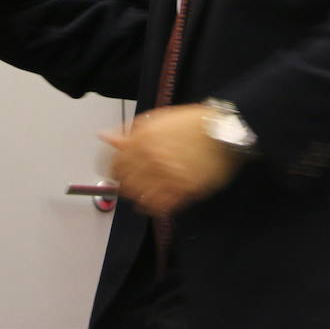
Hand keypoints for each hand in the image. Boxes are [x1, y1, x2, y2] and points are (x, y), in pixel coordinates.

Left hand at [101, 104, 243, 216]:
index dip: (112, 171)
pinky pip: (160, 207)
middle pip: (125, 183)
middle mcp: (151, 158)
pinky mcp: (184, 190)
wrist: (223, 130)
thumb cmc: (193, 123)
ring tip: (144, 195)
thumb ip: (129, 132)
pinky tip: (156, 204)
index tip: (116, 173)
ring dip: (139, 198)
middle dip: (125, 185)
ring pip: (140, 198)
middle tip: (131, 185)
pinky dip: (154, 208)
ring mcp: (167, 176)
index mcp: (142, 139)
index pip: (114, 164)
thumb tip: (106, 136)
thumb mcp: (157, 120)